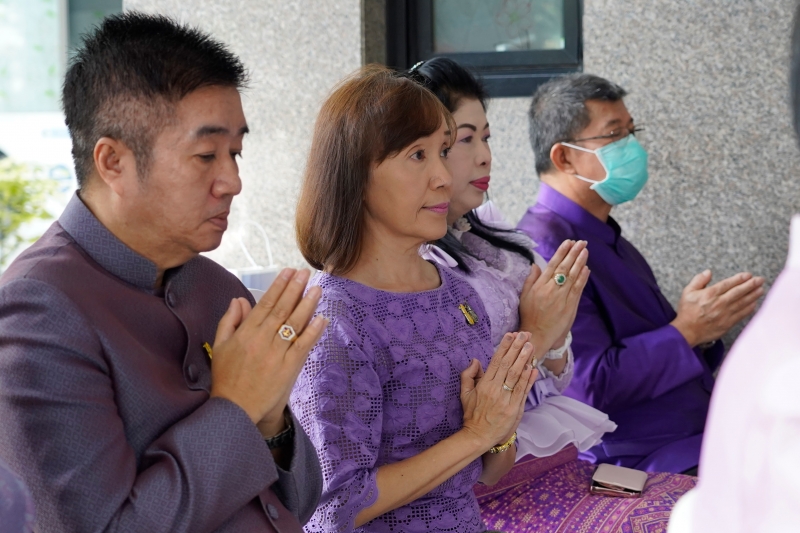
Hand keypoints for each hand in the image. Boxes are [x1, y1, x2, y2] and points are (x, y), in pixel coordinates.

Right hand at [210, 268, 328, 436]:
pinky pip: (303, 345)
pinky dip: (313, 331)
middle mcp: (262, 340)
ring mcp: (276, 354)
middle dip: (295, 289)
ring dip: (307, 305)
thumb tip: (239, 300)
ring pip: (294, 324)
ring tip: (317, 289)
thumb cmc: (226, 378)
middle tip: (306, 273)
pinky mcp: (288, 368)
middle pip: (282, 309)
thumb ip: (229, 321)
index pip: (265, 304)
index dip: (279, 286)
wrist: (234, 410)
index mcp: (245, 333)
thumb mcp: (221, 346)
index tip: (289, 272)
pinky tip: (322, 318)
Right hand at [460, 332, 537, 448]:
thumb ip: (468, 375)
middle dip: (517, 348)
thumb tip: (475, 360)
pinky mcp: (515, 409)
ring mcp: (506, 400)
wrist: (479, 437)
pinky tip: (533, 367)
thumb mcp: (464, 394)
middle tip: (525, 335)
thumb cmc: (472, 414)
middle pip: (508, 365)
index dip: (504, 347)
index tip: (511, 335)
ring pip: (517, 375)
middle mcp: (495, 390)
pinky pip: (523, 390)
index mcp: (484, 385)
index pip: (496, 361)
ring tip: (531, 346)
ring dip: (524, 359)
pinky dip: (529, 378)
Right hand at [518, 240, 589, 358]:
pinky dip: (582, 278)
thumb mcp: (524, 296)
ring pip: (572, 276)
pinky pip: (577, 289)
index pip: (552, 265)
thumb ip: (530, 280)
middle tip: (581, 242)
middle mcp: (551, 289)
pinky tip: (586, 268)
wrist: (537, 335)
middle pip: (564, 268)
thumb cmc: (529, 316)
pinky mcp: (570, 306)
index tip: (568, 243)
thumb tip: (535, 265)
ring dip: (579, 262)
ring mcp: (561, 297)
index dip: (561, 253)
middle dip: (573, 253)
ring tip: (585, 251)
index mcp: (539, 286)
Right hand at [671, 270, 763, 346]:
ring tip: (761, 289)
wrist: (687, 332)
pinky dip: (749, 308)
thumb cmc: (687, 312)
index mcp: (709, 294)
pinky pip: (741, 314)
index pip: (728, 284)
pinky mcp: (727, 323)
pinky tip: (754, 303)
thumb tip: (708, 272)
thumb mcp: (687, 292)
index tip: (748, 275)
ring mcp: (724, 314)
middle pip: (738, 292)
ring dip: (753, 295)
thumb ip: (698, 280)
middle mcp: (719, 303)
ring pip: (742, 302)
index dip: (740, 279)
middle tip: (760, 279)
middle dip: (751, 285)